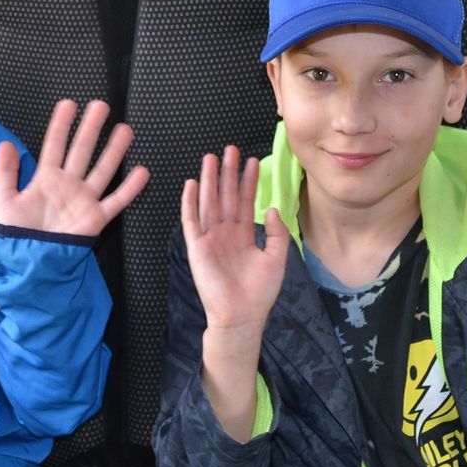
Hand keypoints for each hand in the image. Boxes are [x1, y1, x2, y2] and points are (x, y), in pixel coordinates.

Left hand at [0, 99, 147, 236]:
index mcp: (46, 178)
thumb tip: (4, 144)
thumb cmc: (16, 235)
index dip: (61, 124)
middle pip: (82, 150)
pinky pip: (116, 200)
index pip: (54, 145)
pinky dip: (130, 188)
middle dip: (91, 128)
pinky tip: (141, 171)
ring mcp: (84, 199)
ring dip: (114, 150)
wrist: (30, 264)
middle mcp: (68, 184)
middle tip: (101, 106)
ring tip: (125, 129)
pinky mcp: (96, 218)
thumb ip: (6, 173)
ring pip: (102, 169)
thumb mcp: (4, 201)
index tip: (69, 104)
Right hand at [181, 146, 288, 333]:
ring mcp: (210, 238)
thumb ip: (276, 233)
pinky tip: (192, 184)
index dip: (247, 182)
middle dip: (228, 173)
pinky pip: (191, 221)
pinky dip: (190, 202)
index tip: (252, 161)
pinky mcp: (197, 247)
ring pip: (209, 202)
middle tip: (231, 150)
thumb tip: (272, 208)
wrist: (241, 316)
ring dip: (209, 180)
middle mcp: (226, 233)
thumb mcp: (276, 258)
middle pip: (226, 196)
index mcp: (243, 235)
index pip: (245, 201)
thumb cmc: (260, 293)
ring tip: (211, 158)